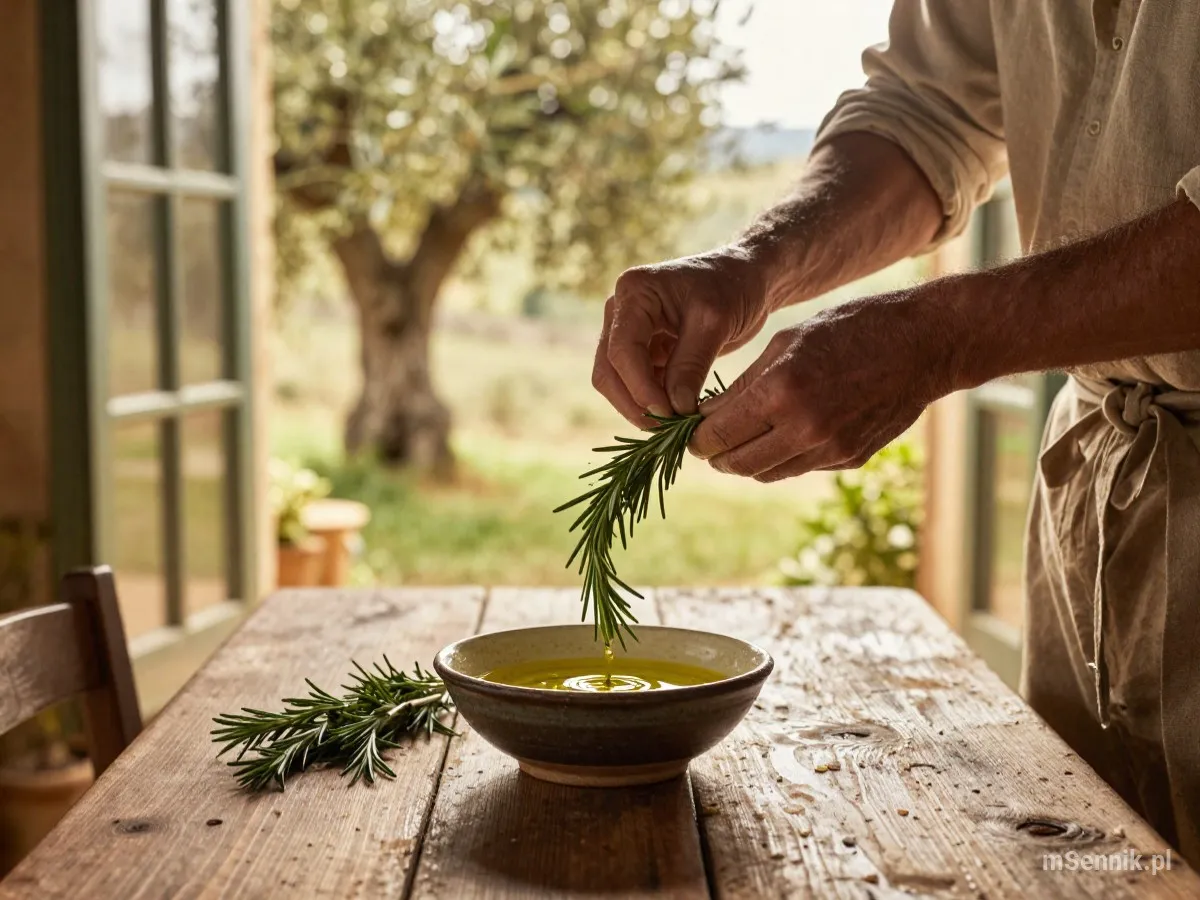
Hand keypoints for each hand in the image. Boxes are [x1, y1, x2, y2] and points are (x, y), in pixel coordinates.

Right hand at [592, 250, 772, 428]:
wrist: (747, 277)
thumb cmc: (734, 287)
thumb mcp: (714, 323)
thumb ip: (690, 364)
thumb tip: (673, 409)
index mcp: (633, 293)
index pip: (622, 350)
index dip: (640, 387)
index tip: (668, 413)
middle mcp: (620, 310)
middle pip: (608, 370)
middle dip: (633, 403)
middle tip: (665, 429)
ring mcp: (629, 331)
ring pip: (616, 381)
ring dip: (639, 406)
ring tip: (672, 426)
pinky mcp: (643, 349)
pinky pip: (636, 383)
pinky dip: (651, 401)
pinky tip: (675, 414)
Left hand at [691, 290, 959, 480]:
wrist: (923, 345)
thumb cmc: (850, 329)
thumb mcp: (786, 342)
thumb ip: (744, 384)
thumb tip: (706, 416)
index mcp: (781, 390)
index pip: (717, 434)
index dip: (695, 437)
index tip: (689, 431)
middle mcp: (804, 427)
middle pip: (736, 463)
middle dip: (715, 454)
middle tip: (707, 441)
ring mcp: (830, 448)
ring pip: (766, 473)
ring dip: (746, 460)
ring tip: (740, 439)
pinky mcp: (849, 459)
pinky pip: (798, 467)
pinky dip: (781, 457)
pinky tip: (781, 434)